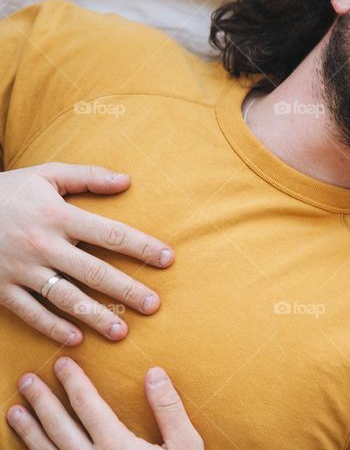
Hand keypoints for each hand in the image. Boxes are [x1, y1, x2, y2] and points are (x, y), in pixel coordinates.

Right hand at [0, 163, 173, 344]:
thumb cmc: (7, 191)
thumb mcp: (46, 175)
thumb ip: (88, 177)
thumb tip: (127, 181)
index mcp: (58, 216)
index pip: (110, 233)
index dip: (141, 246)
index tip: (167, 259)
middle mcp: (42, 245)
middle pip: (93, 271)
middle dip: (126, 290)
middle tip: (154, 305)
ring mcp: (21, 270)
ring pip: (64, 297)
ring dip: (94, 316)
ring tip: (121, 332)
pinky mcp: (1, 288)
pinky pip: (29, 312)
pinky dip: (52, 327)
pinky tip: (76, 340)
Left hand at [6, 357, 202, 448]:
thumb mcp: (185, 445)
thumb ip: (169, 409)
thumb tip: (154, 373)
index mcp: (116, 446)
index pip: (86, 405)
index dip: (73, 381)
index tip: (63, 363)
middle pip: (58, 426)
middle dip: (41, 400)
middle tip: (27, 380)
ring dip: (28, 430)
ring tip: (15, 411)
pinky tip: (30, 448)